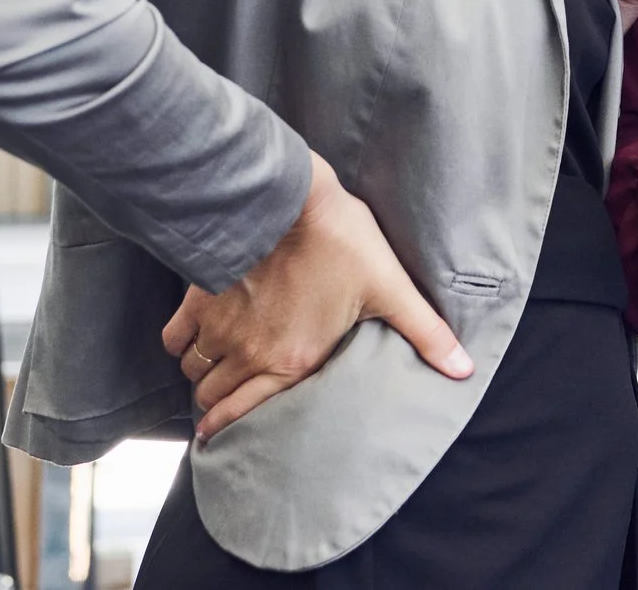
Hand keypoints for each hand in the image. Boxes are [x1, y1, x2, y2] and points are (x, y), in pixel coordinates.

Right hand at [162, 152, 472, 440]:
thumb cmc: (340, 242)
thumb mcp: (390, 288)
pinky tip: (191, 339)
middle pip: (214, 396)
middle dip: (217, 405)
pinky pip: (174, 338)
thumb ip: (425, 333)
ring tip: (211, 374)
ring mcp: (219, 328)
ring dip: (201, 376)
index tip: (218, 438)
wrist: (288, 200)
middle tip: (222, 405)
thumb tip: (463, 369)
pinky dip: (179, 344)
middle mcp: (248, 353)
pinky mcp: (199, 299)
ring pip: (194, 371)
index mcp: (291, 361)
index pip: (245, 415)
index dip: (227, 431)